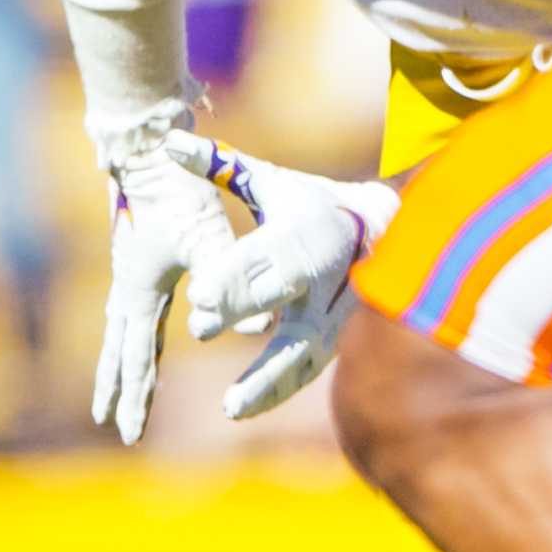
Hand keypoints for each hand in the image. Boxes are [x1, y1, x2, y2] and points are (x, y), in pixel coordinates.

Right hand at [92, 124, 236, 444]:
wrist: (147, 149)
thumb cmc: (178, 192)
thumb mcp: (208, 236)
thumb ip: (228, 278)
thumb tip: (253, 328)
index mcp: (140, 289)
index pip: (138, 355)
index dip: (134, 395)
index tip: (125, 432)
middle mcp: (127, 285)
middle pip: (120, 348)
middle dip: (117, 387)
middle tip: (107, 422)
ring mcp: (129, 271)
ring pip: (120, 328)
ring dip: (117, 359)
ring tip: (111, 388)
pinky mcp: (137, 257)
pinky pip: (132, 307)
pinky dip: (130, 330)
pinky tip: (134, 331)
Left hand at [166, 133, 399, 421]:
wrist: (383, 230)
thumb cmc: (310, 203)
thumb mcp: (269, 180)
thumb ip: (219, 165)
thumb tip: (168, 143)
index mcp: (304, 226)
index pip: (265, 252)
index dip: (235, 272)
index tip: (200, 290)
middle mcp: (322, 269)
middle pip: (281, 292)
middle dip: (242, 308)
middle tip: (199, 325)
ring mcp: (334, 308)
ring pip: (302, 344)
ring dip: (266, 374)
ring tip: (228, 405)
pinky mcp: (334, 337)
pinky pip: (306, 367)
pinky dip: (277, 390)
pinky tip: (241, 407)